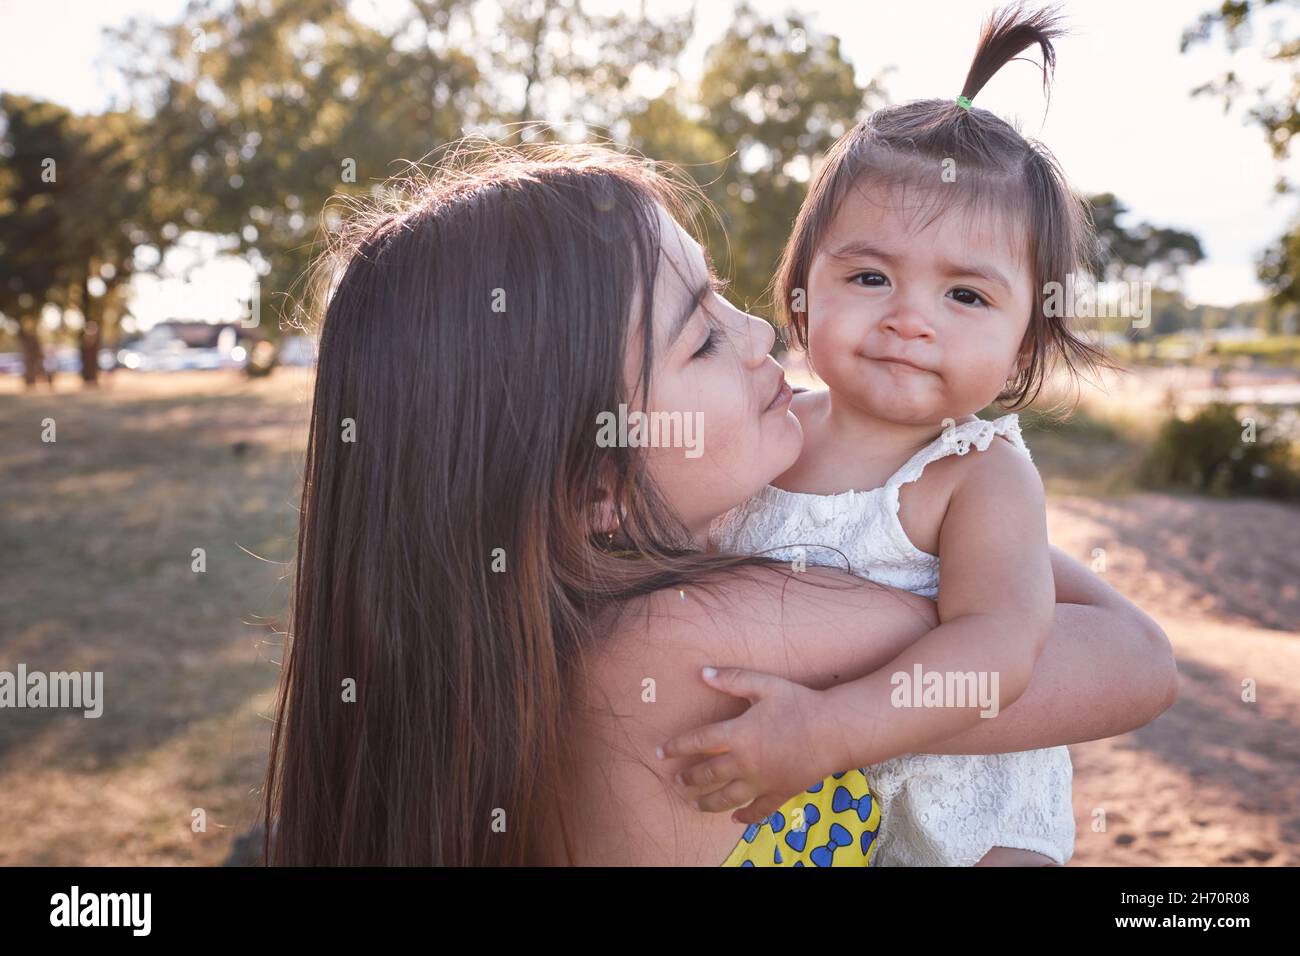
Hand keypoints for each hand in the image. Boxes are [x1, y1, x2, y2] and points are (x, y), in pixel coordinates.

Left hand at [657, 666, 843, 825]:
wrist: (834, 731)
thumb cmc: (799, 703)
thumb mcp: (764, 684)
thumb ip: (732, 678)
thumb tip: (702, 673)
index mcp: (737, 734)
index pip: (698, 743)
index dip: (677, 747)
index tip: (661, 752)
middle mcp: (745, 763)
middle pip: (708, 774)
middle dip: (689, 778)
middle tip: (676, 780)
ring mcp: (761, 781)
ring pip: (727, 798)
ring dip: (707, 802)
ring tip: (694, 804)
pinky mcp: (779, 793)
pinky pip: (758, 810)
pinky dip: (744, 817)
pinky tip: (735, 819)